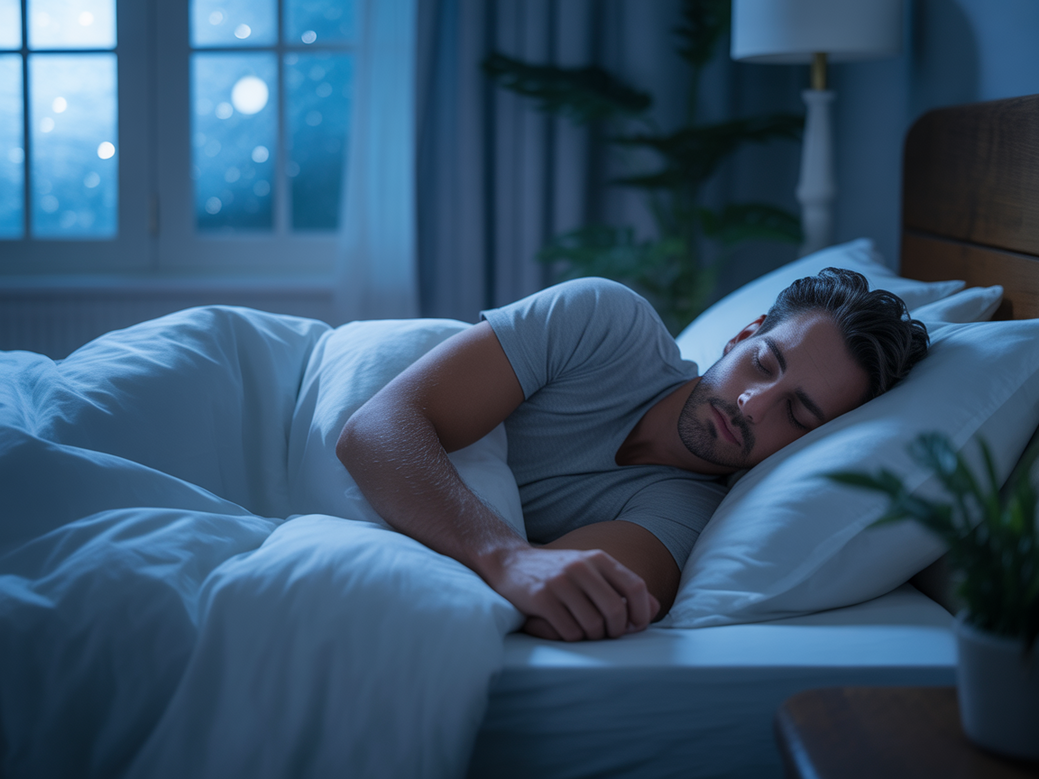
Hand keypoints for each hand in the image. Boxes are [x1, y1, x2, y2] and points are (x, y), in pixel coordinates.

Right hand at [483, 546, 659, 641]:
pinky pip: (569, 631)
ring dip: (592, 637)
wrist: (509, 563)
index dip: (642, 613)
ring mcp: (560, 581)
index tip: (636, 627)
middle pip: (616, 611)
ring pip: (593, 625)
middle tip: (607, 634)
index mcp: (598, 558)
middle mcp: (581, 567)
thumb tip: (654, 607)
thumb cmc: (558, 573)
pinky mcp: (542, 598)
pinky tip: (565, 629)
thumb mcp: (590, 570)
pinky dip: (572, 637)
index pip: (636, 587)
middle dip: (616, 631)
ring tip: (584, 631)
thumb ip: (622, 586)